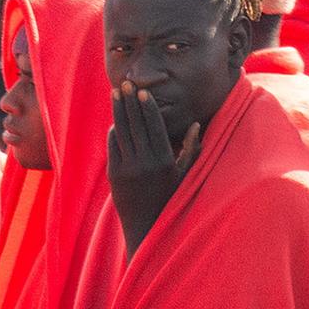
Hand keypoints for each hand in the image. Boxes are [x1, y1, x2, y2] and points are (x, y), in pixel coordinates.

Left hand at [106, 82, 200, 251]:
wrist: (148, 226)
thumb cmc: (173, 198)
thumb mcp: (186, 175)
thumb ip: (191, 149)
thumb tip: (196, 124)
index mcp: (164, 161)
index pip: (154, 126)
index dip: (147, 107)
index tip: (143, 91)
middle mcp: (144, 163)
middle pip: (135, 124)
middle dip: (130, 102)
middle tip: (125, 83)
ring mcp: (127, 169)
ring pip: (121, 132)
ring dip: (118, 111)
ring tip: (116, 93)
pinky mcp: (114, 175)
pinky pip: (113, 146)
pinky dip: (114, 131)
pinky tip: (115, 119)